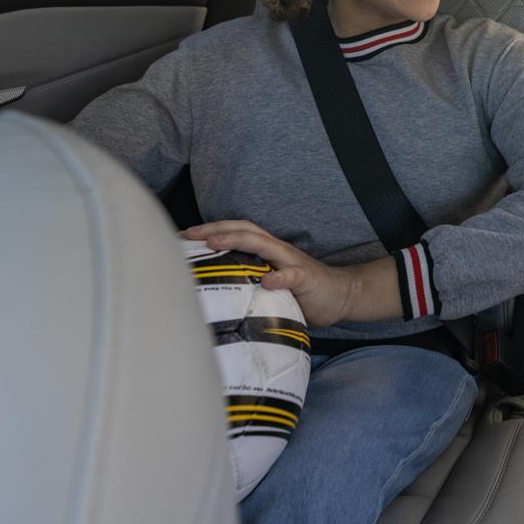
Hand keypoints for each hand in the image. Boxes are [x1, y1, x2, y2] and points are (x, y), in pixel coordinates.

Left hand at [185, 221, 358, 326]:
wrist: (340, 294)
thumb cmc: (300, 290)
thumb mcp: (269, 280)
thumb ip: (249, 276)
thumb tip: (213, 284)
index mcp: (267, 250)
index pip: (237, 232)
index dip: (211, 230)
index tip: (183, 235)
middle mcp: (277, 250)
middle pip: (245, 230)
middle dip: (216, 229)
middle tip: (190, 234)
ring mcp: (292, 263)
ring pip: (264, 245)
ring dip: (237, 241)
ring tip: (214, 243)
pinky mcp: (307, 279)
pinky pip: (293, 276)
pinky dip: (280, 277)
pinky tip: (268, 281)